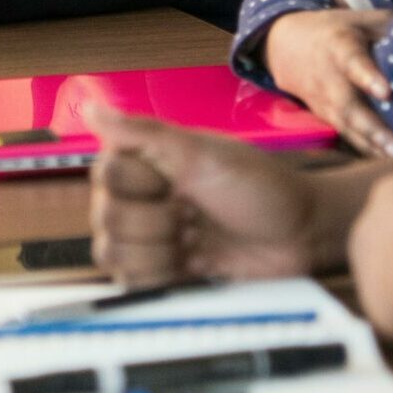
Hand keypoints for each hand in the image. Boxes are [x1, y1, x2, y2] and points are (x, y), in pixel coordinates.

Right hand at [86, 107, 325, 286]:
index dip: (142, 186)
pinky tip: (192, 263)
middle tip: (194, 214)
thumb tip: (90, 108)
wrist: (301, 234)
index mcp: (143, 163)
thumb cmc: (261, 186)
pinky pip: (132, 284)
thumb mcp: (204, 154)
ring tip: (195, 240)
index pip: (105, 176)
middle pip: (107, 219)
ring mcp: (150, 239)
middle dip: (157, 222)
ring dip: (161, 251)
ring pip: (114, 254)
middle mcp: (139, 199)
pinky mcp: (163, 274)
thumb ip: (142, 133)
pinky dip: (162, 277)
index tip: (178, 182)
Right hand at [262, 8, 392, 156]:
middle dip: (371, 126)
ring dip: (370, 142)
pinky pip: (345, 134)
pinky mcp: (325, 115)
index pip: (351, 60)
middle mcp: (327, 75)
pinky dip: (365, 147)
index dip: (367, 76)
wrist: (285, 44)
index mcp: (338, 45)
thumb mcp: (362, 20)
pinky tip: (386, 157)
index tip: (386, 92)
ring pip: (344, 124)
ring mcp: (323, 99)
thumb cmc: (339, 30)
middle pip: (346, 104)